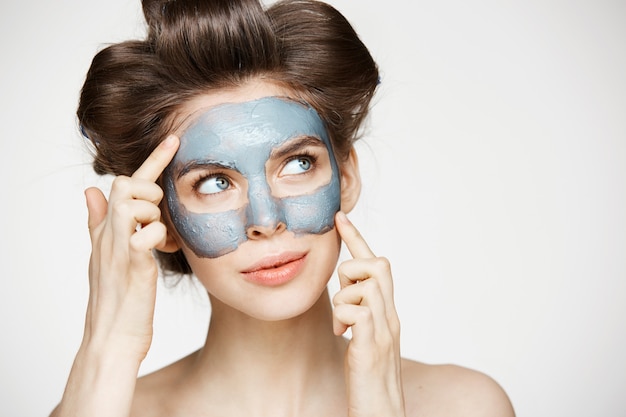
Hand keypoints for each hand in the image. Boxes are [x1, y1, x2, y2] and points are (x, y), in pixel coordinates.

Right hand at [82, 135, 178, 359]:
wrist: (112, 338)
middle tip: (160, 213)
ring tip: (161, 238)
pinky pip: (144, 235)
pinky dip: (158, 236)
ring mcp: (119, 248)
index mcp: (108, 229)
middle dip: (149, 188)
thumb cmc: (117, 298)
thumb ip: (100, 223)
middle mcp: (109, 234)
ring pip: (132, 202)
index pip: (125, 184)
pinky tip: (163, 250)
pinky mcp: (132, 266)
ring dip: (154, 212)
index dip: (152, 160)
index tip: (175, 139)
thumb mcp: (107, 256)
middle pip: (124, 183)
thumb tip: (89, 192)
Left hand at [333, 211, 405, 416]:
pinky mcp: (372, 346)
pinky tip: (343, 335)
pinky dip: (344, 318)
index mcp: (388, 312)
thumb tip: (346, 293)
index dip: (358, 238)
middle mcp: (391, 316)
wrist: (383, 412)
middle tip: (344, 296)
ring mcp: (384, 330)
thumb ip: (361, 312)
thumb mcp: (365, 337)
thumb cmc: (369, 377)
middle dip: (353, 269)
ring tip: (344, 325)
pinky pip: (358, 312)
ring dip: (345, 299)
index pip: (377, 265)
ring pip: (365, 284)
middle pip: (379, 264)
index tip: (340, 217)